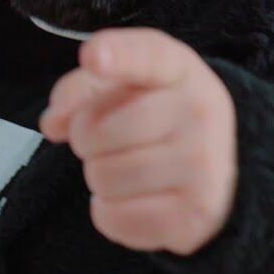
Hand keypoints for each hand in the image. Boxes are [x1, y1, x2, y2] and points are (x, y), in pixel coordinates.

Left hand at [39, 28, 237, 255]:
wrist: (221, 168)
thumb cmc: (156, 116)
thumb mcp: (126, 85)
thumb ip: (82, 89)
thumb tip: (53, 122)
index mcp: (179, 69)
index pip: (148, 56)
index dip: (117, 55)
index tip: (93, 56)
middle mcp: (199, 112)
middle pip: (95, 130)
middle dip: (86, 139)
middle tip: (108, 140)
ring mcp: (203, 166)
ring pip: (102, 178)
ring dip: (99, 177)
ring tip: (126, 168)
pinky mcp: (195, 215)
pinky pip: (113, 218)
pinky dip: (110, 212)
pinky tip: (135, 198)